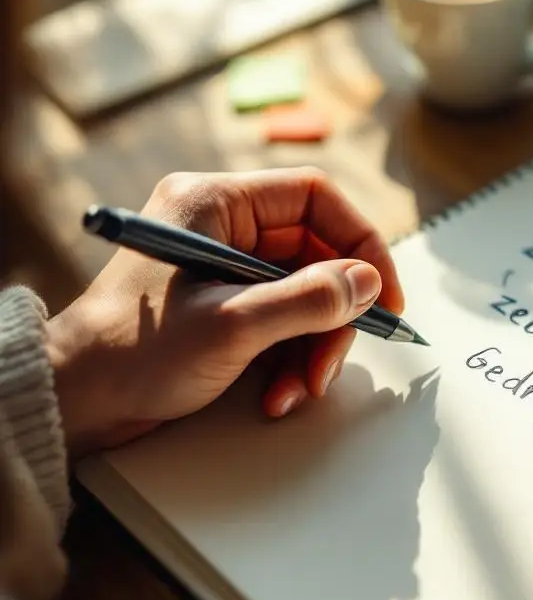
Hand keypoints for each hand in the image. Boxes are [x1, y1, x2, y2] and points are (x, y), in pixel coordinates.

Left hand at [45, 168, 403, 457]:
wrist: (80, 401)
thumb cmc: (134, 351)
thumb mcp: (232, 325)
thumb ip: (308, 300)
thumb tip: (367, 284)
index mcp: (215, 204)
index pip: (315, 198)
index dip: (361, 243)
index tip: (384, 294)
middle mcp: (224, 227)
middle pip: (316, 255)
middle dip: (333, 316)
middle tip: (332, 361)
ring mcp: (226, 268)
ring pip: (306, 294)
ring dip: (314, 347)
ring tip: (299, 389)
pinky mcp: (227, 305)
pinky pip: (284, 321)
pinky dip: (291, 360)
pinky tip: (277, 394)